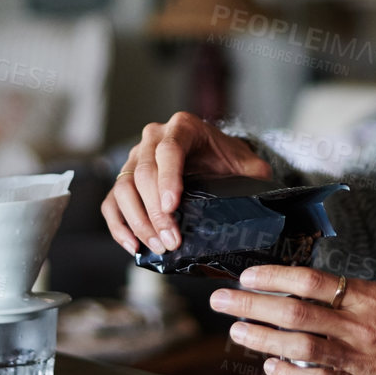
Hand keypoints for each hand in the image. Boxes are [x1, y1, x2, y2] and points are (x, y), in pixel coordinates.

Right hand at [101, 111, 271, 256]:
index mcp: (182, 128)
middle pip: (143, 174)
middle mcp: (153, 138)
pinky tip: (133, 246)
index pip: (168, 151)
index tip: (173, 207)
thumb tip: (262, 195)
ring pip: (124, 189)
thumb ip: (255, 174)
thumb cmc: (226, 159)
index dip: (168, 179)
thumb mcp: (246, 162)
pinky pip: (112, 202)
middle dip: (156, 212)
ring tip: (159, 246)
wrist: (213, 156)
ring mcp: (135, 159)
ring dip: (139, 222)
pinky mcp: (125, 180)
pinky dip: (119, 226)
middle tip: (171, 240)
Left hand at [209, 266, 375, 374]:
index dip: (273, 275)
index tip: (248, 275)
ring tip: (236, 331)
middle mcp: (359, 325)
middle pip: (293, 311)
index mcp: (370, 296)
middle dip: (250, 304)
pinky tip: (270, 368)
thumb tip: (354, 280)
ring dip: (261, 338)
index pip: (311, 280)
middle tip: (221, 301)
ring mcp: (358, 359)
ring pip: (298, 346)